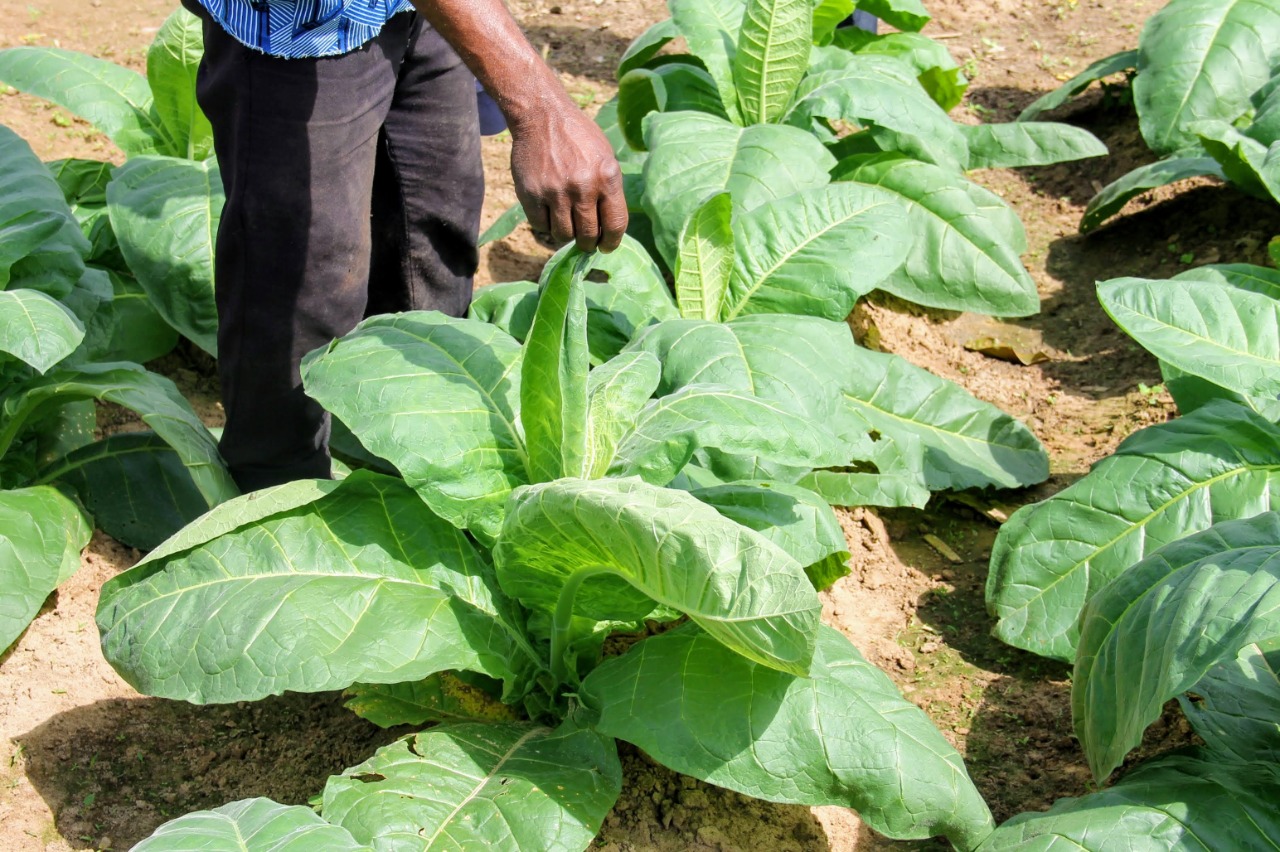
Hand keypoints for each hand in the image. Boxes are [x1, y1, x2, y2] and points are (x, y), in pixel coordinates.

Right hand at [509, 98, 627, 252]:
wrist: (542, 116)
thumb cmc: (579, 137)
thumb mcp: (605, 157)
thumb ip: (609, 191)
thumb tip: (608, 229)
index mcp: (607, 177)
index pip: (615, 225)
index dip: (611, 242)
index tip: (606, 246)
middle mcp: (583, 186)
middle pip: (588, 236)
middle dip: (588, 243)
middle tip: (585, 240)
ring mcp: (555, 191)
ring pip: (563, 235)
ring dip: (566, 235)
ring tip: (566, 223)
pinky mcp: (531, 193)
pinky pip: (541, 226)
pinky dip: (545, 224)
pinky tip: (549, 212)